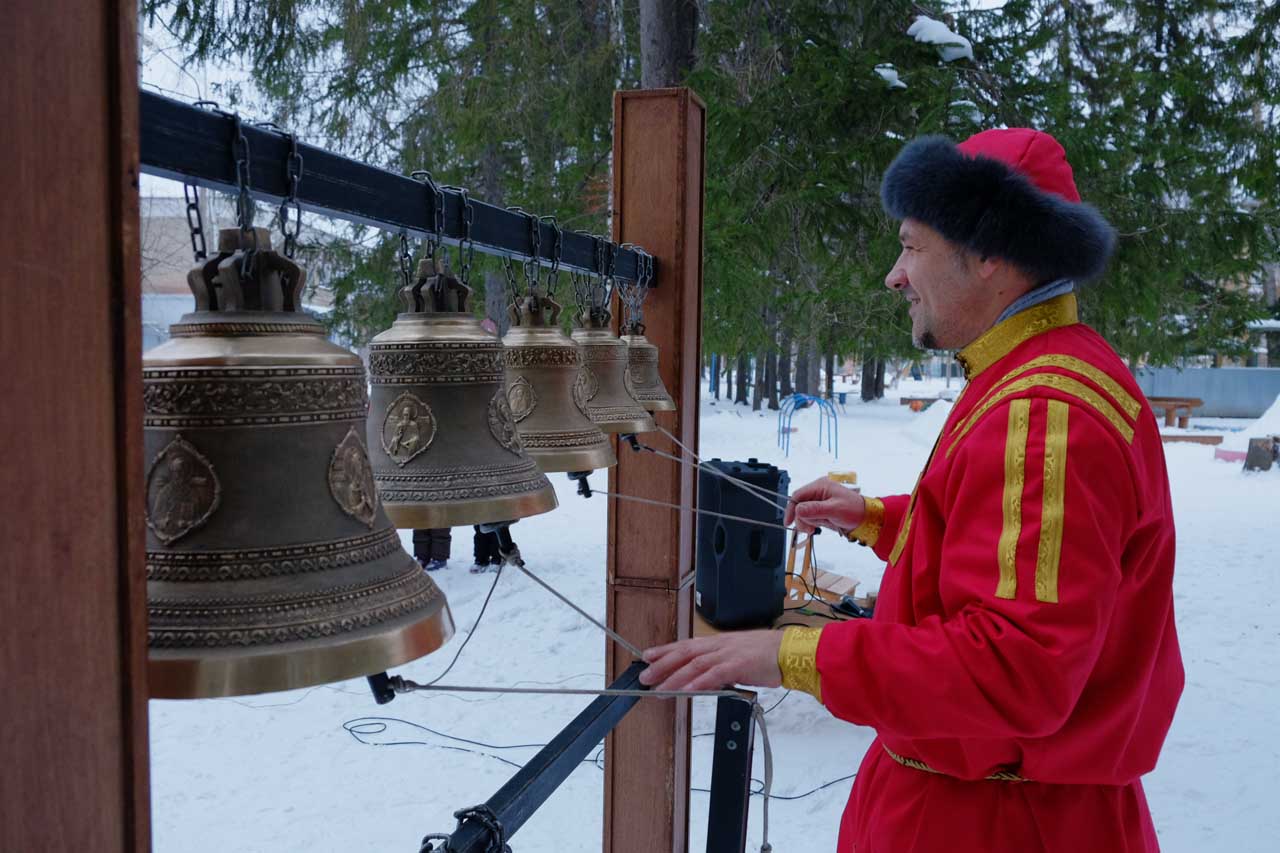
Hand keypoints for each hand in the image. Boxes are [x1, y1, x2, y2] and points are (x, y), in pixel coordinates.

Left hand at [638, 631, 783, 691]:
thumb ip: (719, 666)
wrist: (790, 652)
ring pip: (695, 664)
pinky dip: (699, 683)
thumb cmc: (767, 655)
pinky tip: (687, 690)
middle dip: (662, 664)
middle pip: (685, 653)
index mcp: (718, 643)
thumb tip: (704, 678)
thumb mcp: (737, 656)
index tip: (647, 656)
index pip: (686, 645)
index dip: (665, 650)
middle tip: (644, 676)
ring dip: (675, 677)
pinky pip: (715, 674)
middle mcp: (719, 646)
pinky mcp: (739, 665)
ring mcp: (728, 654)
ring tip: (660, 688)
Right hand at [783, 476, 864, 534]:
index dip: (791, 509)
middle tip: (809, 529)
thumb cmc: (854, 510)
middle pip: (799, 505)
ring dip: (809, 522)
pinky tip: (822, 524)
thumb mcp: (834, 509)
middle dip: (802, 518)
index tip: (789, 523)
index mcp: (820, 486)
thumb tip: (798, 510)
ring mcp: (820, 500)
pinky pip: (811, 516)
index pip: (798, 496)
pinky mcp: (822, 508)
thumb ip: (815, 509)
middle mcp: (818, 491)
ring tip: (820, 526)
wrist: (866, 518)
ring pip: (804, 512)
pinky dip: (813, 522)